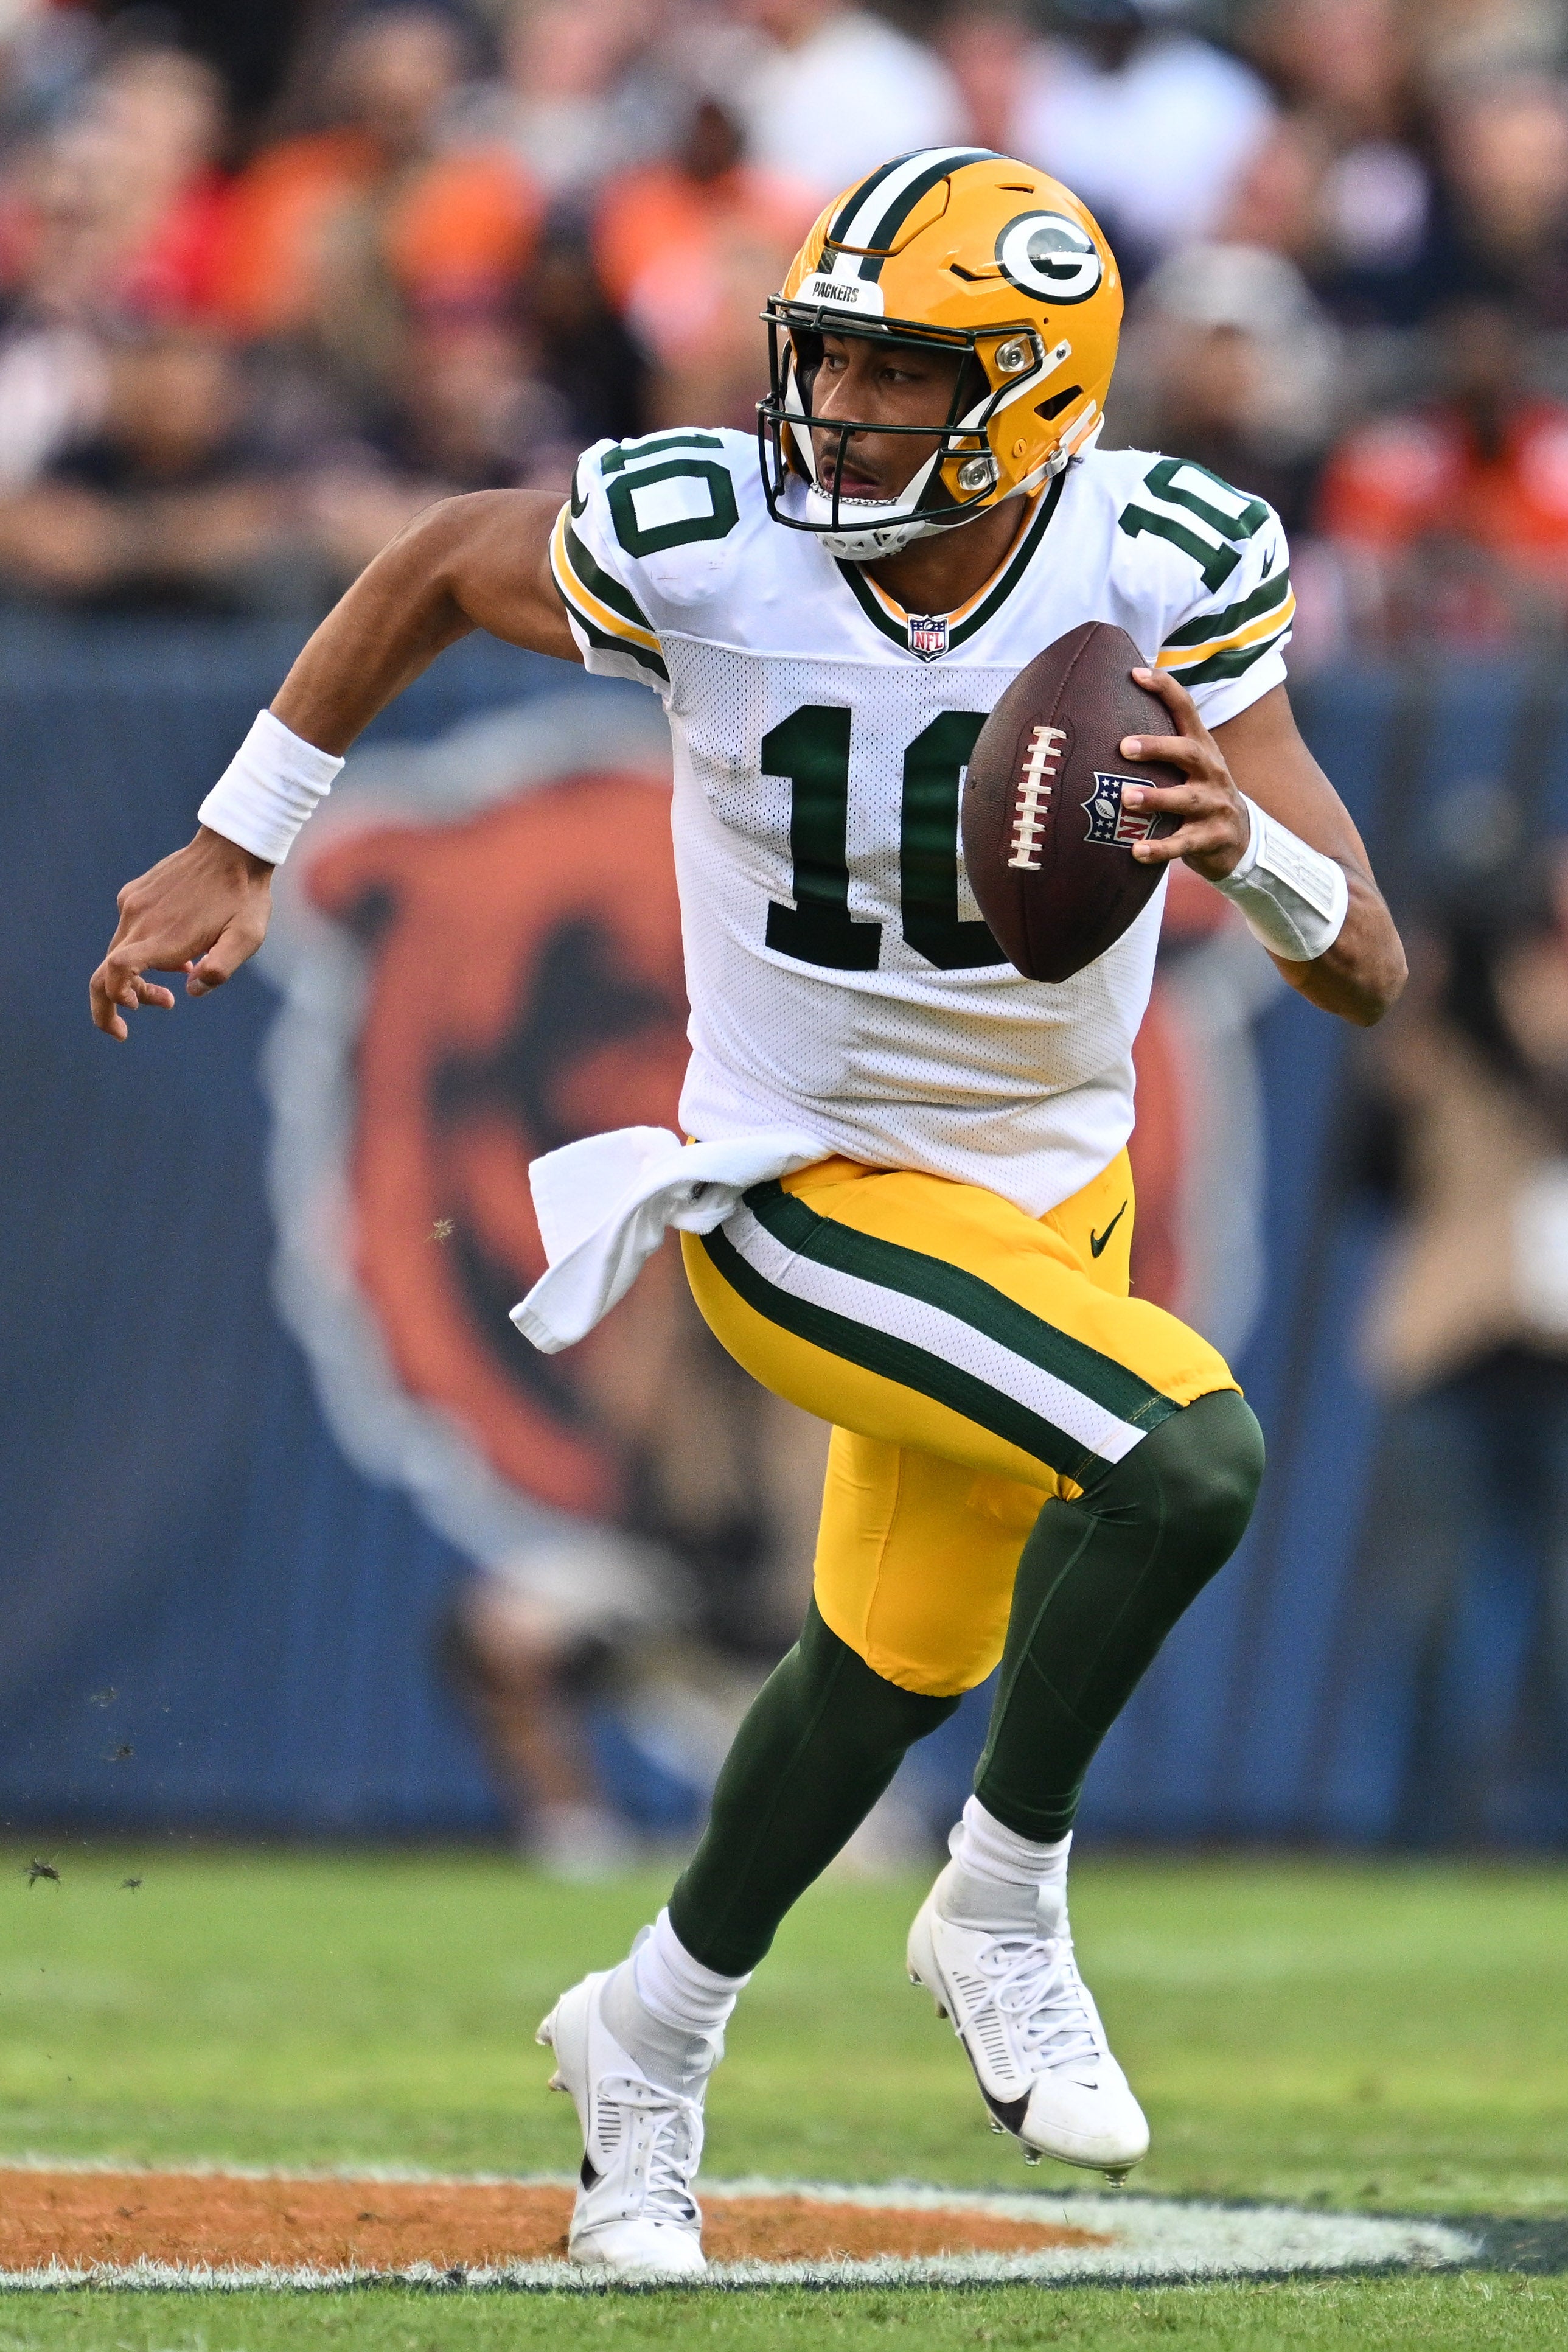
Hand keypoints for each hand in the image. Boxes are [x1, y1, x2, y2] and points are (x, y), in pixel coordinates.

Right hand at [90, 826, 274, 1040]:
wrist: (234, 846)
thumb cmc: (245, 896)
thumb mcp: (247, 938)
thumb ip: (219, 969)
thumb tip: (190, 990)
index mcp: (164, 936)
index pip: (115, 972)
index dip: (111, 1000)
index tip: (127, 1018)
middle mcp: (140, 919)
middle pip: (108, 970)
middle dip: (118, 1000)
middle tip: (138, 1021)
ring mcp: (134, 904)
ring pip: (118, 951)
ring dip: (138, 974)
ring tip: (184, 971)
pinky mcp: (136, 892)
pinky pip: (129, 930)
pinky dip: (144, 949)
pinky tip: (181, 950)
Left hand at [1116, 667, 1250, 881]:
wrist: (1240, 840)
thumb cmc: (1199, 796)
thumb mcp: (1189, 767)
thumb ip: (1161, 748)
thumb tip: (1106, 723)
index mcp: (1202, 749)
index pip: (1186, 710)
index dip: (1165, 689)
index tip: (1136, 673)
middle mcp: (1211, 773)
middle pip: (1189, 752)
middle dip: (1158, 747)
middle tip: (1124, 746)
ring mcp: (1214, 806)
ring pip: (1186, 800)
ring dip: (1156, 798)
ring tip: (1126, 798)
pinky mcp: (1212, 839)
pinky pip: (1184, 845)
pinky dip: (1161, 848)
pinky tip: (1136, 851)